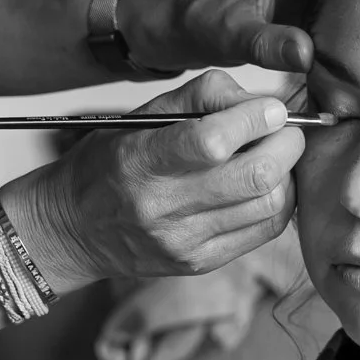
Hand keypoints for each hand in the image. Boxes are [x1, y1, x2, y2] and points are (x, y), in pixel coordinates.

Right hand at [0, 71, 303, 288]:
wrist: (73, 228)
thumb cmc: (111, 160)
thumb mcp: (141, 114)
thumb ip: (202, 96)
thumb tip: (262, 103)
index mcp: (138, 161)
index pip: (210, 142)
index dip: (254, 119)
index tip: (272, 107)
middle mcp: (160, 207)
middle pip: (254, 176)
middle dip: (287, 144)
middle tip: (286, 129)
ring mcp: (183, 241)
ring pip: (268, 204)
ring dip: (286, 173)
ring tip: (273, 155)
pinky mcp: (199, 263)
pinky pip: (264, 231)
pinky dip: (277, 201)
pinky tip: (263, 185)